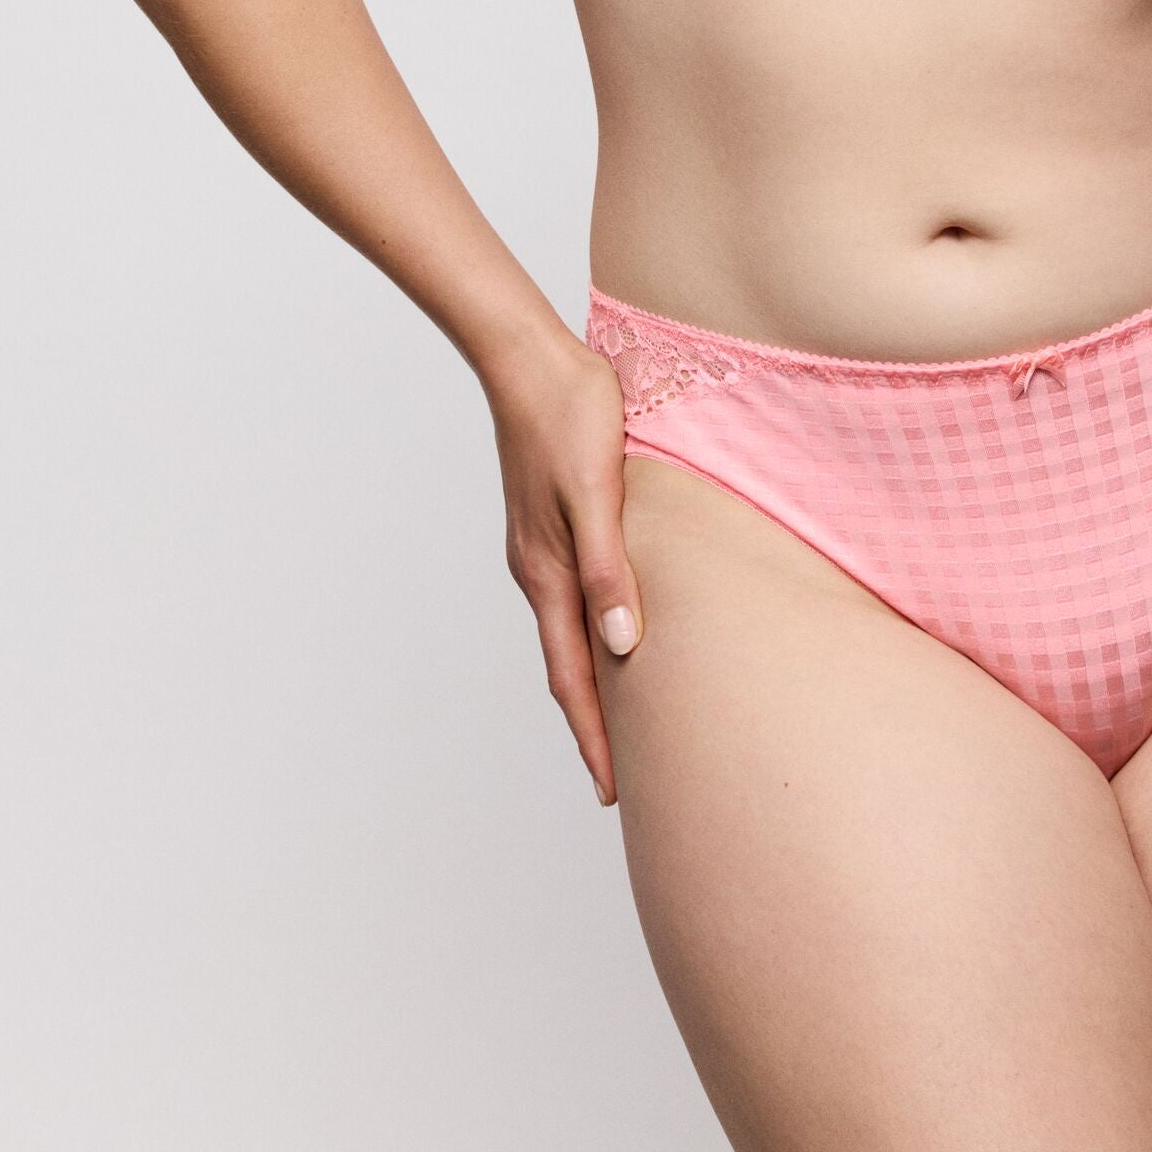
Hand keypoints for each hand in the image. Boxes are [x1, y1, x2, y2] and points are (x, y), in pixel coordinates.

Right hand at [484, 331, 642, 806]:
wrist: (528, 358)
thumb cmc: (571, 416)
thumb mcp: (599, 494)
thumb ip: (611, 571)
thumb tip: (623, 649)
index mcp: (548, 572)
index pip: (574, 678)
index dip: (595, 738)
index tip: (613, 793)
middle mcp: (538, 570)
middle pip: (568, 669)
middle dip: (593, 727)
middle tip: (619, 782)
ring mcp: (539, 548)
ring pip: (568, 636)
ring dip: (591, 684)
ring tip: (620, 723)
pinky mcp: (548, 523)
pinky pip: (569, 600)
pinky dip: (588, 636)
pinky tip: (610, 634)